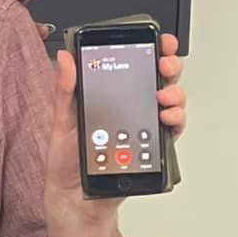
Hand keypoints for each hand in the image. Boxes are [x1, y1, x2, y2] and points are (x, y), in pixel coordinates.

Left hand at [45, 33, 187, 222]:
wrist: (75, 197)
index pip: (133, 64)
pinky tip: (167, 118)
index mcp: (109, 94)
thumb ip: (66, 89)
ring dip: (174, 93)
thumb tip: (65, 58)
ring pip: (170, 101)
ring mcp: (143, 126)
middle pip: (159, 78)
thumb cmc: (67, 160)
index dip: (149, 48)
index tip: (157, 39)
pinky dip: (175, 121)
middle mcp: (130, 107)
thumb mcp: (62, 120)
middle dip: (168, 64)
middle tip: (163, 64)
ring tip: (162, 96)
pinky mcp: (152, 147)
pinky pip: (172, 130)